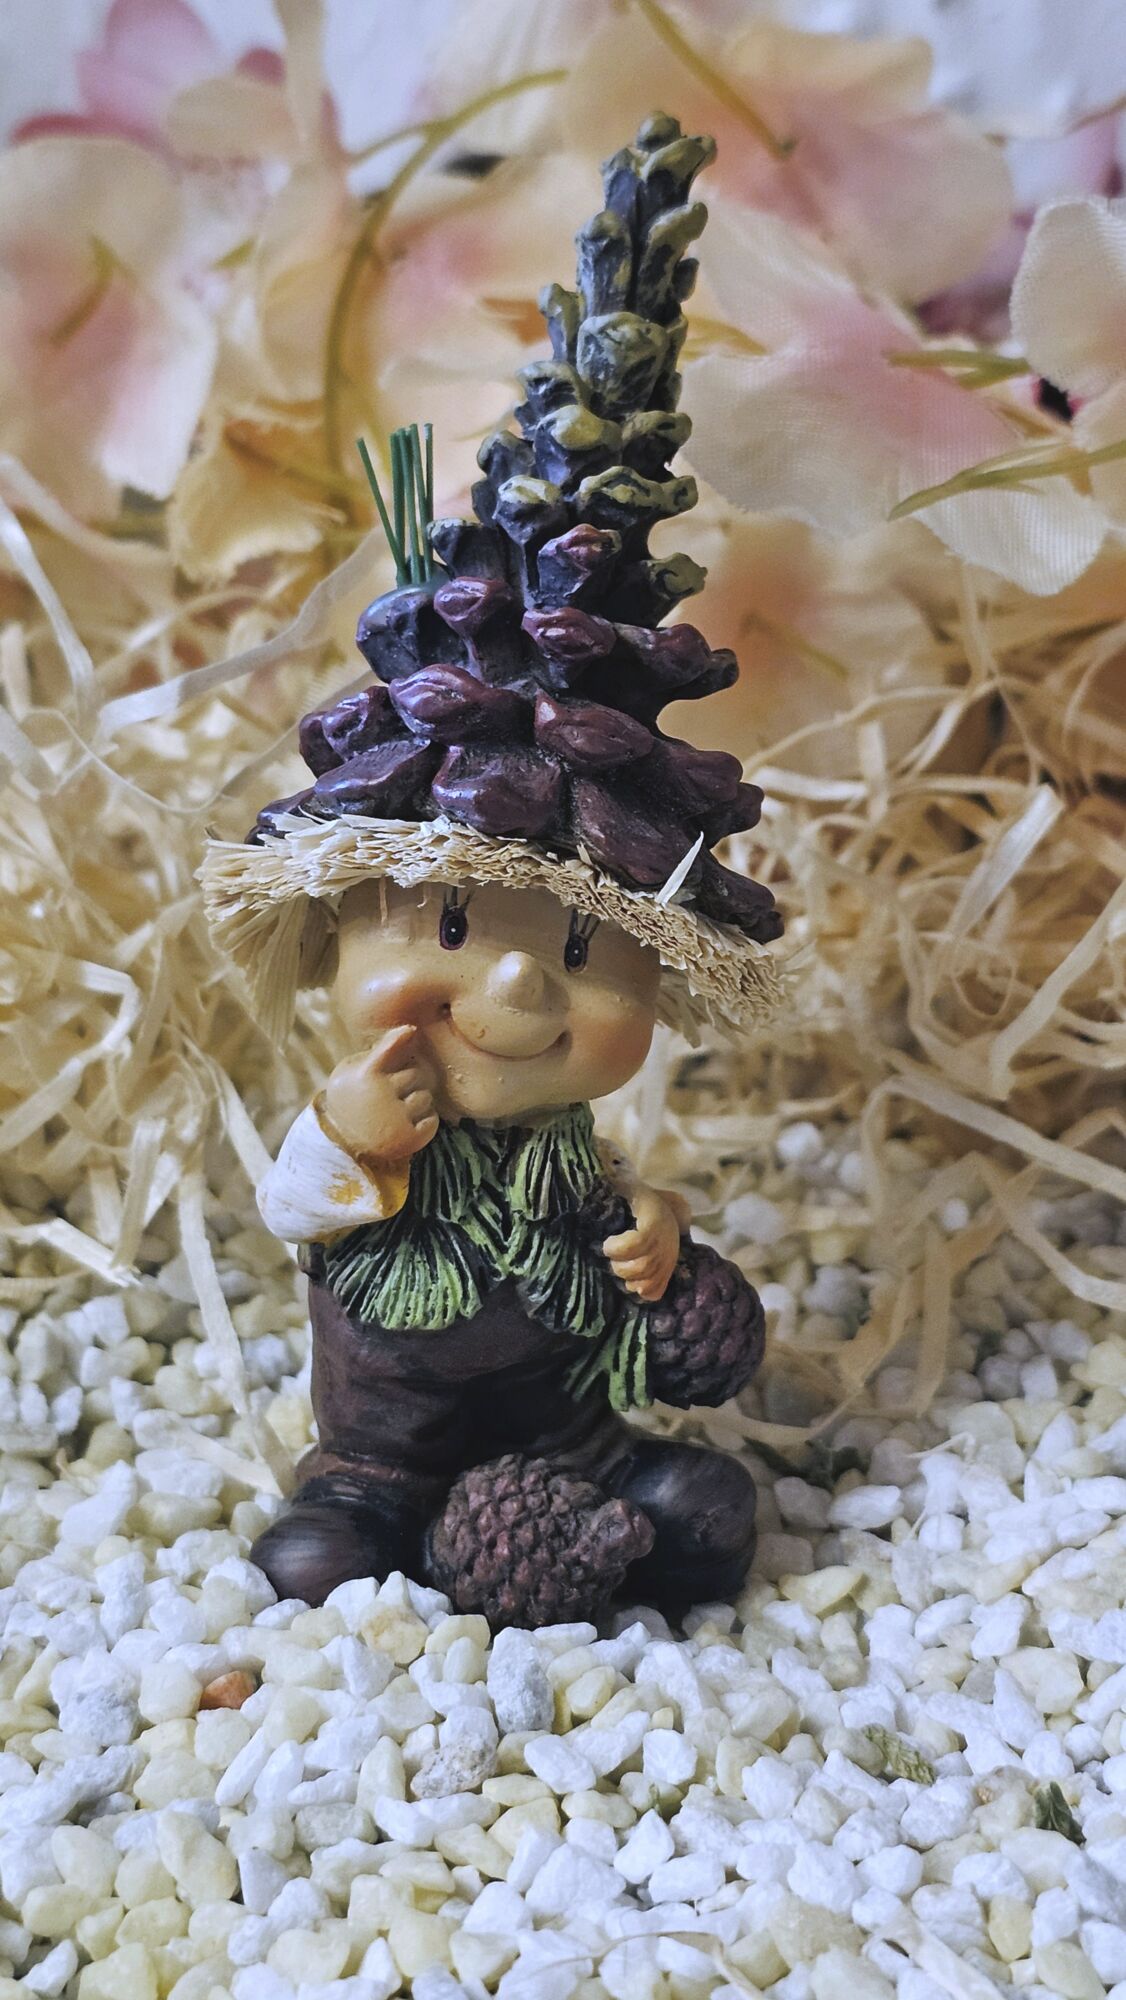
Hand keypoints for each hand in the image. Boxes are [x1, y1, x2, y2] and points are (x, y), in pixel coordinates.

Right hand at [321, 1025, 438, 1163]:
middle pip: (416, 1074)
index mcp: (366, 1076)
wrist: (342, 1144)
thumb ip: (375, 1055)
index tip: (411, 1031)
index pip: (387, 1049)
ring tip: (400, 1109)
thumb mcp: (350, 1074)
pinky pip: (432, 1120)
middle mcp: (381, 1096)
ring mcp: (396, 1119)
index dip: (400, 1037)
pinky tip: (408, 1123)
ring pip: (426, 1097)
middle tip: (396, 1091)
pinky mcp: (409, 1139)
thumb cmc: (351, 1101)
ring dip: (418, 1101)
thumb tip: (408, 1033)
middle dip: (410, 1080)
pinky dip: (425, 1121)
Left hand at [603, 1186, 684, 1302]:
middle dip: (620, 1266)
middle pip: (644, 1265)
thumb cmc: (633, 1195)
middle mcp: (667, 1238)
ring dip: (628, 1278)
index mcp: (654, 1215)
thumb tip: (593, 1166)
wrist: (662, 1207)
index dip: (620, 1248)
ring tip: (619, 1267)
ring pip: (649, 1280)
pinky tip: (632, 1282)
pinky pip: (657, 1291)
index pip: (641, 1240)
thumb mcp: (624, 1184)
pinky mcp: (668, 1271)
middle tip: (610, 1255)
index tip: (606, 1243)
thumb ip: (609, 1179)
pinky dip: (643, 1291)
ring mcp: (669, 1257)